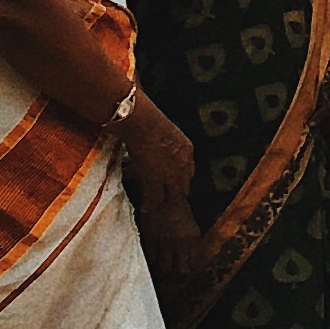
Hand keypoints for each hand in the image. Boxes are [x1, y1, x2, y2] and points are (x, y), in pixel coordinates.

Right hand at [122, 99, 201, 265]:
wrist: (140, 121)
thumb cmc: (146, 117)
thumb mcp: (163, 127)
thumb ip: (163, 135)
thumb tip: (153, 132)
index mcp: (186, 148)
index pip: (189, 170)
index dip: (183, 178)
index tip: (178, 183)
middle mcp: (182, 163)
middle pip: (183, 185)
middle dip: (177, 193)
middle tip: (172, 202)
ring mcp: (170, 174)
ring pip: (171, 194)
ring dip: (165, 202)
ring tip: (161, 210)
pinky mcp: (156, 180)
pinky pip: (154, 197)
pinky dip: (151, 205)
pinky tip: (147, 210)